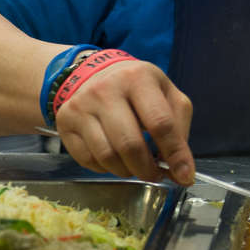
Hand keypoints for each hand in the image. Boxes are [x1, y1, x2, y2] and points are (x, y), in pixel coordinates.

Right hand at [54, 60, 195, 185]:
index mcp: (138, 78)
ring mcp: (82, 106)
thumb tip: (181, 168)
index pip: (160, 123)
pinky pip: (87, 159)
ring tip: (137, 167)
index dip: (175, 154)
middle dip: (148, 169)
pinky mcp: (65, 121)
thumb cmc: (138, 89)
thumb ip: (179, 127)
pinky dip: (106, 168)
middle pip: (130, 145)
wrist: (93, 73)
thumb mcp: (167, 95)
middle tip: (156, 175)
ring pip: (107, 156)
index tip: (184, 176)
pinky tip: (116, 159)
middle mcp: (106, 90)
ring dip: (127, 171)